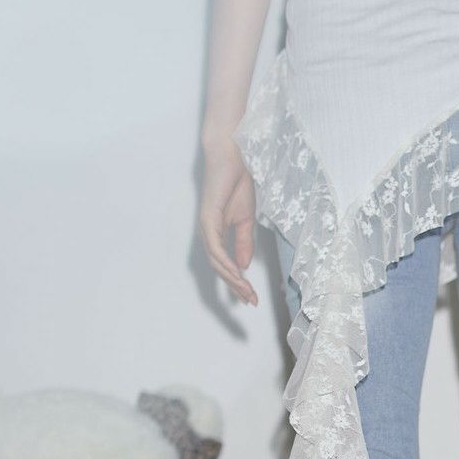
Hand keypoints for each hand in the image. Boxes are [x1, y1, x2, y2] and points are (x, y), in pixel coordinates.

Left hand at [198, 136, 257, 305]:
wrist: (233, 158)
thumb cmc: (238, 184)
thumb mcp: (247, 220)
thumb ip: (244, 243)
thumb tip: (243, 266)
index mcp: (217, 234)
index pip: (226, 265)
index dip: (238, 282)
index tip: (252, 297)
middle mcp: (208, 234)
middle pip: (219, 268)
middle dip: (236, 286)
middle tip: (251, 300)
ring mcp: (206, 227)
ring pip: (216, 261)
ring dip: (231, 278)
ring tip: (246, 291)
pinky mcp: (208, 219)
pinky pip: (215, 247)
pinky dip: (225, 262)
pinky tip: (236, 272)